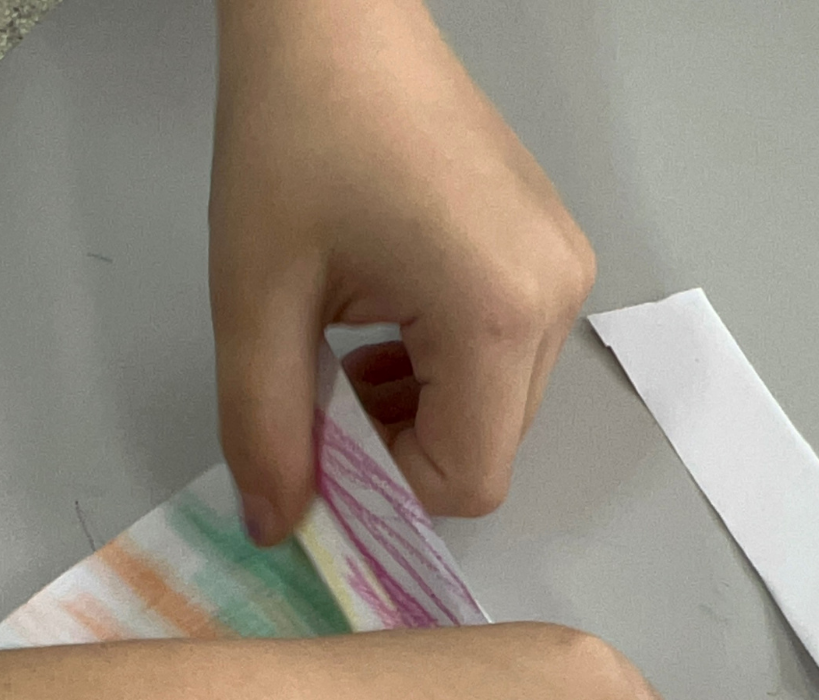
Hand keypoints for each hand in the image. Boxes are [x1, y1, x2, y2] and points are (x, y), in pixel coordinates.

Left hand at [209, 0, 595, 543]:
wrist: (335, 13)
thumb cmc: (296, 131)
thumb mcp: (255, 298)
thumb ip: (265, 430)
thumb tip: (278, 529)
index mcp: (499, 313)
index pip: (468, 480)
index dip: (389, 489)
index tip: (323, 444)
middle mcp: (555, 300)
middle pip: (487, 452)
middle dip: (401, 449)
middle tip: (327, 392)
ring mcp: (564, 275)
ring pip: (496, 414)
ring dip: (419, 412)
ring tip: (356, 347)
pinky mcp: (553, 257)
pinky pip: (506, 364)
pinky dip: (442, 373)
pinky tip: (388, 325)